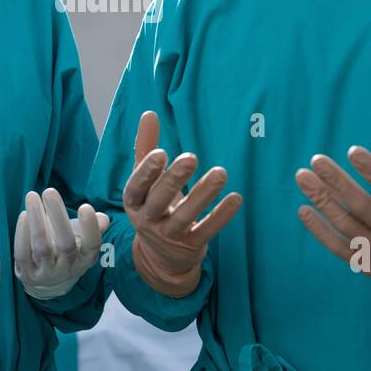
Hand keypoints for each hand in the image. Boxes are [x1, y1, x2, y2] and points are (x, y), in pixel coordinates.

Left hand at [13, 188, 109, 299]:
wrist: (47, 280)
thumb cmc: (67, 248)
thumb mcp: (82, 238)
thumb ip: (93, 226)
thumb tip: (102, 218)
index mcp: (86, 258)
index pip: (92, 245)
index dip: (90, 227)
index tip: (85, 206)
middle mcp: (68, 269)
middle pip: (66, 244)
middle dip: (58, 216)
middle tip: (49, 191)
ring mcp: (47, 274)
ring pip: (42, 247)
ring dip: (36, 220)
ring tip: (32, 196)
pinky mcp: (27, 274)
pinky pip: (23, 253)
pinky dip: (22, 234)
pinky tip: (24, 215)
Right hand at [122, 111, 241, 297]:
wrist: (161, 257)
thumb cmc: (153, 206)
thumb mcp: (145, 181)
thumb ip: (146, 147)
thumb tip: (149, 113)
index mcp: (134, 201)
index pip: (136, 187)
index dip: (146, 172)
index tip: (161, 153)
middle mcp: (147, 220)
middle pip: (159, 201)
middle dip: (174, 180)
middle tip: (191, 157)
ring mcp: (169, 236)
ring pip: (185, 216)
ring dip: (203, 194)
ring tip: (221, 172)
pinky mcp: (190, 246)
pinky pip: (206, 231)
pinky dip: (221, 216)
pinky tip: (235, 198)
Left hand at [295, 131, 370, 324]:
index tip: (352, 151)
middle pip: (360, 206)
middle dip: (336, 182)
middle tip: (316, 160)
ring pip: (344, 225)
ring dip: (321, 200)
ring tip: (302, 177)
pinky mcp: (368, 266)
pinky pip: (338, 247)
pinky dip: (319, 231)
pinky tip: (303, 210)